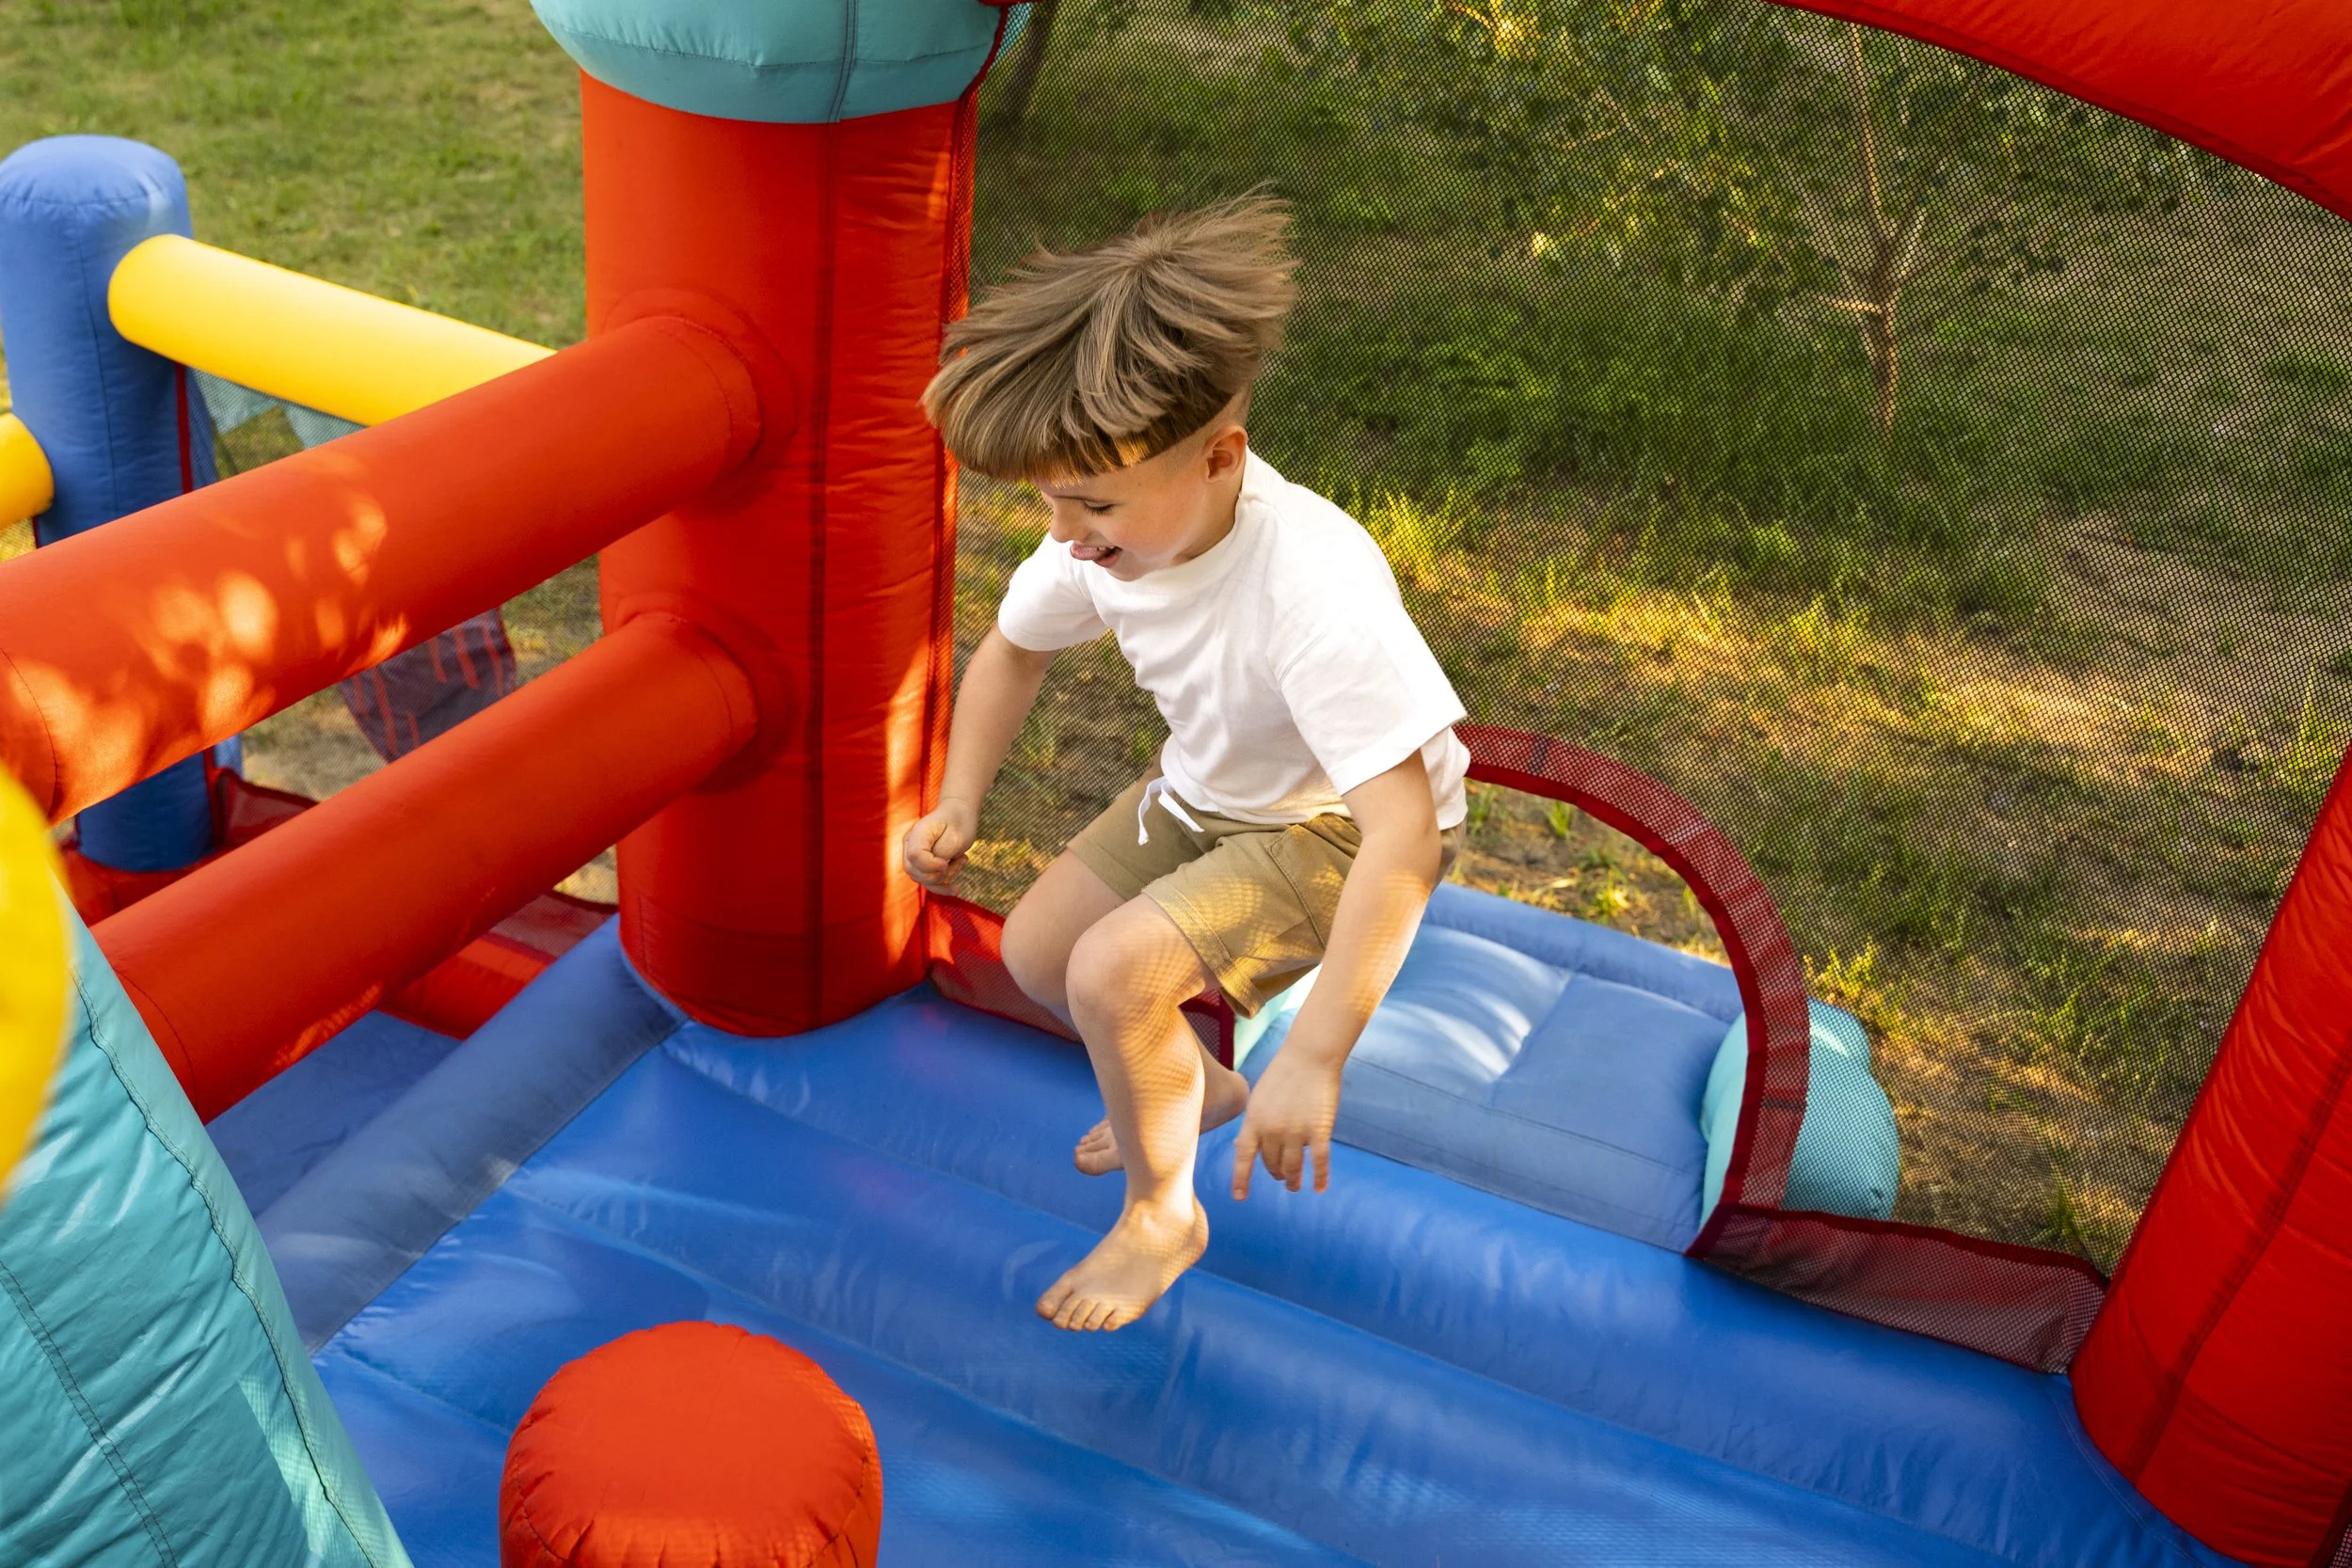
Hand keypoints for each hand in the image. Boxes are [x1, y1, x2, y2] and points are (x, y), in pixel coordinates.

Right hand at [903, 798, 979, 891]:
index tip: (947, 862)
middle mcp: (910, 845)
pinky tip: (957, 889)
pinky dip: (943, 887)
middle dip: (939, 874)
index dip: (931, 865)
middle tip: (959, 860)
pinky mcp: (921, 865)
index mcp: (917, 833)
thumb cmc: (958, 823)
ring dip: (946, 876)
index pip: (915, 856)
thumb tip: (936, 871)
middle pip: (915, 871)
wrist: (958, 814)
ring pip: (923, 879)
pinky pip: (928, 882)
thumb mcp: (955, 837)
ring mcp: (913, 856)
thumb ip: (942, 854)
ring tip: (962, 860)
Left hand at [1231, 1046, 1341, 1198]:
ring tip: (1294, 1186)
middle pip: (1272, 1164)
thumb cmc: (1283, 1074)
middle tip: (1280, 1178)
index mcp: (1254, 1120)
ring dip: (1293, 1180)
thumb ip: (1253, 1123)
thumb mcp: (1259, 1098)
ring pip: (1293, 1168)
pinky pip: (1320, 1162)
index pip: (1243, 1156)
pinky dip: (1320, 1177)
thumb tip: (1241, 1147)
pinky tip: (1320, 1188)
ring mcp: (1297, 1131)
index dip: (1240, 1178)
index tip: (1239, 1197)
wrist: (1310, 1055)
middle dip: (1275, 1174)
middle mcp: (1272, 1130)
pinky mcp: (1319, 1130)